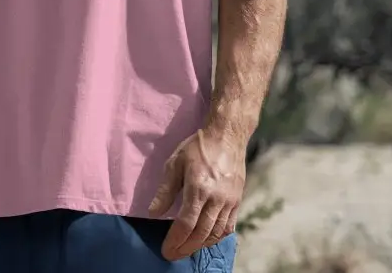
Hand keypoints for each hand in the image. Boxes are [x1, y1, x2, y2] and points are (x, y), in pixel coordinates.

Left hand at [148, 126, 246, 260]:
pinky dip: (216, 238)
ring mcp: (229, 202)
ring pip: (215, 233)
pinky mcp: (237, 201)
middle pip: (201, 233)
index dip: (175, 240)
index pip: (186, 223)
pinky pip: (228, 227)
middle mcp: (216, 199)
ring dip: (200, 245)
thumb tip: (153, 212)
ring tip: (187, 249)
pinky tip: (206, 239)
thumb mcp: (175, 162)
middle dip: (185, 248)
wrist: (227, 136)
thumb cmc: (197, 147)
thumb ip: (165, 190)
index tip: (166, 250)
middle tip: (173, 254)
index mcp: (198, 188)